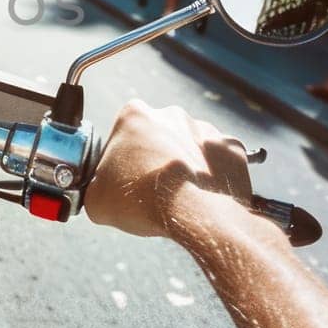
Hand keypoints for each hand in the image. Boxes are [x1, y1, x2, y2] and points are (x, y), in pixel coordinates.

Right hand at [83, 101, 251, 238]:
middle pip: (158, 135)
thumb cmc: (141, 199)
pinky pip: (220, 160)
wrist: (191, 213)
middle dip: (155, 157)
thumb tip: (100, 194)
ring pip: (190, 146)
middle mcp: (172, 114)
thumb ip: (96, 188)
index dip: (121, 157)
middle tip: (150, 188)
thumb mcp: (96, 199)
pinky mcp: (232, 148)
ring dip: (185, 164)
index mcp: (135, 115)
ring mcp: (206, 129)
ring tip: (179, 195)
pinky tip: (203, 194)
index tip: (123, 177)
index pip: (122, 132)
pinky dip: (213, 175)